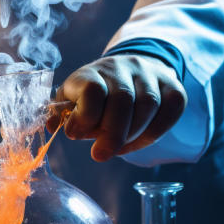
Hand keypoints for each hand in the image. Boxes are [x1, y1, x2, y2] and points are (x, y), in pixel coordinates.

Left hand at [48, 54, 186, 161]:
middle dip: (112, 134)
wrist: (131, 70)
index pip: (92, 89)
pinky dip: (155, 132)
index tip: (76, 134)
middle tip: (100, 155)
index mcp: (93, 71)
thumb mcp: (72, 99)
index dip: (85, 117)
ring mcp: (150, 75)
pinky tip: (138, 142)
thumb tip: (50, 127)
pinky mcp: (173, 86)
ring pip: (148, 104)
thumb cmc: (95, 94)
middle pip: (123, 99)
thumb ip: (62, 114)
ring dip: (133, 135)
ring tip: (118, 148)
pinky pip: (171, 109)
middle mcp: (123, 68)